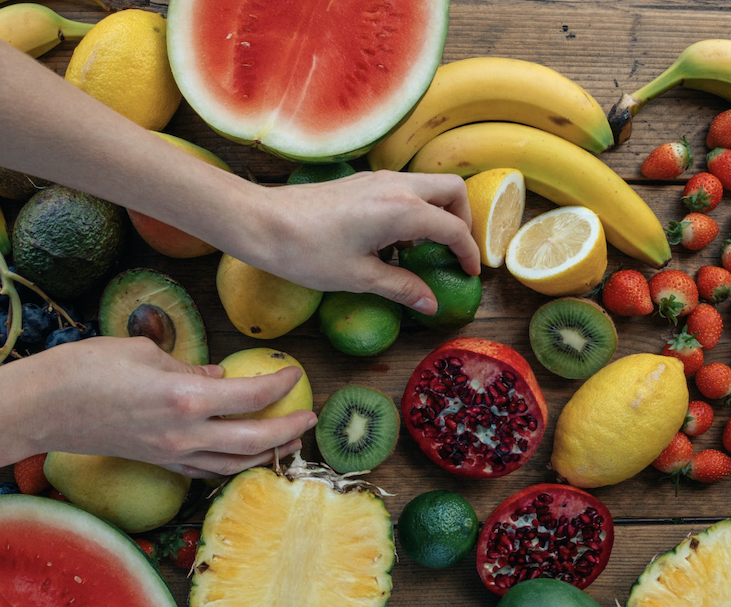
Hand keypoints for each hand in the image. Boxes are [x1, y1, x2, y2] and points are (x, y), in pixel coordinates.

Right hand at [22, 336, 316, 477]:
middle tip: (310, 418)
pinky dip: (233, 465)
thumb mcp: (145, 352)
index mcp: (187, 397)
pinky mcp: (158, 463)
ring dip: (268, 454)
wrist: (40, 407)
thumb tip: (220, 376)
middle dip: (288, 429)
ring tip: (290, 443)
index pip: (251, 396)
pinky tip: (245, 457)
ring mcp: (172, 454)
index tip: (294, 372)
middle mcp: (186, 434)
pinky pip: (207, 470)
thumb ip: (190, 367)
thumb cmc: (85, 367)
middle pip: (255, 439)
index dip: (279, 384)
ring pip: (235, 463)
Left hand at [230, 171, 480, 314]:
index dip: (468, 253)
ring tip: (424, 248)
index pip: (454, 228)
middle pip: (451, 190)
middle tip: (453, 251)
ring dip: (438, 211)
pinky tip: (395, 239)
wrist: (260, 222)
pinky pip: (405, 188)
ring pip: (428, 184)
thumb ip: (401, 287)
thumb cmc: (307, 252)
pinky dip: (415, 208)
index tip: (470, 273)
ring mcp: (378, 179)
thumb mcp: (359, 277)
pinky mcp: (361, 182)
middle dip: (462, 219)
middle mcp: (397, 186)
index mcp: (402, 210)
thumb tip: (430, 303)